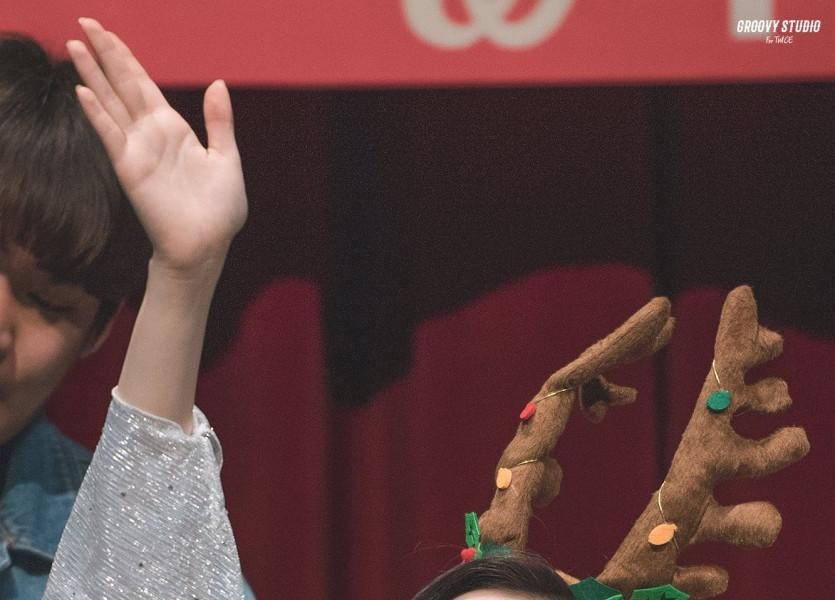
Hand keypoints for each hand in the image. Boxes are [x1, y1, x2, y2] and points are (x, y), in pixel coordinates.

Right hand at [67, 18, 246, 276]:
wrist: (208, 244)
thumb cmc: (219, 209)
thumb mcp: (227, 157)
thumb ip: (219, 121)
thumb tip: (218, 83)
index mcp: (174, 129)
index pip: (144, 84)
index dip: (126, 58)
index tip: (107, 33)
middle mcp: (151, 134)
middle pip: (122, 85)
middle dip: (105, 54)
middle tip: (85, 22)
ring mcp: (138, 150)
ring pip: (111, 103)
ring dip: (92, 75)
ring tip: (74, 46)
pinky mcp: (130, 168)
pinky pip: (110, 136)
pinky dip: (97, 114)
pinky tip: (82, 91)